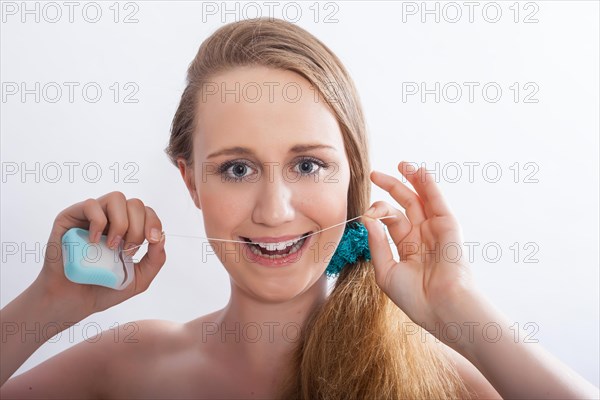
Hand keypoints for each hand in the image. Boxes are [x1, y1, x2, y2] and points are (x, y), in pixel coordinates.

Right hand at [35, 192, 166, 319]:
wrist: (73, 301)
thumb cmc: (104, 288)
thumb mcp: (139, 279)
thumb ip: (156, 260)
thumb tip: (162, 237)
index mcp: (128, 228)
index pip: (146, 212)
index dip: (153, 223)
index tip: (151, 242)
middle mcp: (111, 218)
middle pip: (135, 203)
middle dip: (138, 227)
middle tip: (128, 250)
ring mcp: (91, 216)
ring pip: (116, 198)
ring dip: (121, 223)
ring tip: (112, 246)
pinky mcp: (70, 218)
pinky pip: (90, 205)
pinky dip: (98, 222)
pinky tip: (95, 241)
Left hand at [362, 161, 475, 337]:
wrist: (441, 308)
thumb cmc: (415, 298)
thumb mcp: (386, 271)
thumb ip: (377, 244)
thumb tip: (367, 219)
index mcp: (408, 247)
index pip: (392, 220)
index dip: (377, 212)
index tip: (366, 214)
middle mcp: (422, 236)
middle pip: (406, 204)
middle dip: (391, 187)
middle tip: (374, 173)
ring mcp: (436, 230)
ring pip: (422, 199)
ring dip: (412, 179)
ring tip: (400, 164)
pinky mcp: (448, 227)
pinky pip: (437, 202)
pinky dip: (428, 185)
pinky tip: (418, 171)